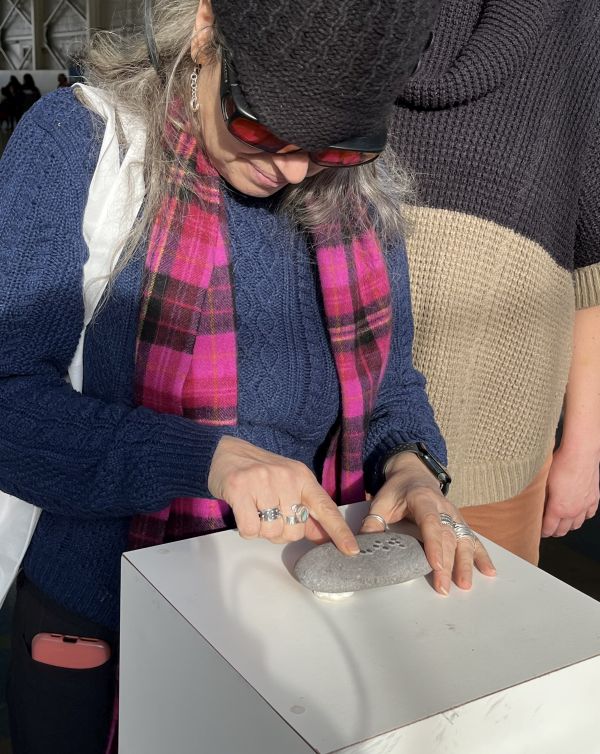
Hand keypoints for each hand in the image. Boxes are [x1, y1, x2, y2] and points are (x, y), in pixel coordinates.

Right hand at [208, 435, 359, 554]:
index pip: (325, 508)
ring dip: (262, 531)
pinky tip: (244, 512)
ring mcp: (263, 481)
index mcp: (303, 477)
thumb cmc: (260, 472)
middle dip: (282, 532)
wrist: (227, 451)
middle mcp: (287, 477)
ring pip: (272, 532)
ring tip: (256, 511)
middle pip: (294, 530)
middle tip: (270, 515)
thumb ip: (306, 509)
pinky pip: (250, 529)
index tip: (352, 551)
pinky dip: (247, 529)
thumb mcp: (289, 484)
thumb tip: (322, 536)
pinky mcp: (240, 488)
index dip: (339, 531)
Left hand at [360, 453, 495, 594]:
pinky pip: (472, 538)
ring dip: (466, 563)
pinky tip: (489, 571)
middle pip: (448, 537)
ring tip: (465, 584)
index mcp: (423, 499)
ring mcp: (454, 515)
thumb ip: (374, 521)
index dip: (434, 545)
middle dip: (448, 564)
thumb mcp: (381, 501)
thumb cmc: (397, 490)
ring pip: (463, 539)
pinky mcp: (459, 522)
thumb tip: (365, 544)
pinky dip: (481, 555)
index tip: (435, 565)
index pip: (430, 523)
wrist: (414, 473)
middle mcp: (443, 507)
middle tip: (444, 587)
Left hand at [542, 445, 599, 536]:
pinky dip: (583, 516)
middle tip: (548, 529)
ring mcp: (585, 505)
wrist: (581, 453)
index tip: (538, 531)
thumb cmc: (561, 463)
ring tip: (561, 523)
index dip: (542, 532)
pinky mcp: (594, 498)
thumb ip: (540, 496)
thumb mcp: (543, 481)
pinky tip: (578, 513)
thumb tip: (533, 502)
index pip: (549, 528)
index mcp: (558, 508)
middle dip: (554, 531)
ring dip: (568, 526)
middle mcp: (573, 510)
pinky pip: (589, 514)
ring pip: (577, 524)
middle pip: (563, 530)